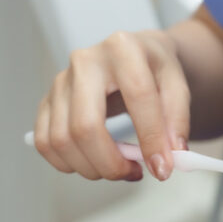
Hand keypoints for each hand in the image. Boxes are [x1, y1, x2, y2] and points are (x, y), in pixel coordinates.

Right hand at [32, 29, 190, 181]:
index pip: (137, 97)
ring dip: (92, 168)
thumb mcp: (178, 85)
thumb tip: (169, 159)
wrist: (133, 55)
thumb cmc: (154, 70)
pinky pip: (45, 142)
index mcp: (123, 49)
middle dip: (111, 163)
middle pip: (86, 126)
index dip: (151, 139)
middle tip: (134, 173)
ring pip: (62, 140)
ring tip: (119, 168)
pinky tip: (94, 163)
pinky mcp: (47, 100)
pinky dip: (68, 164)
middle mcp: (85, 61)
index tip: (163, 169)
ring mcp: (60, 81)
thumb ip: (176, 121)